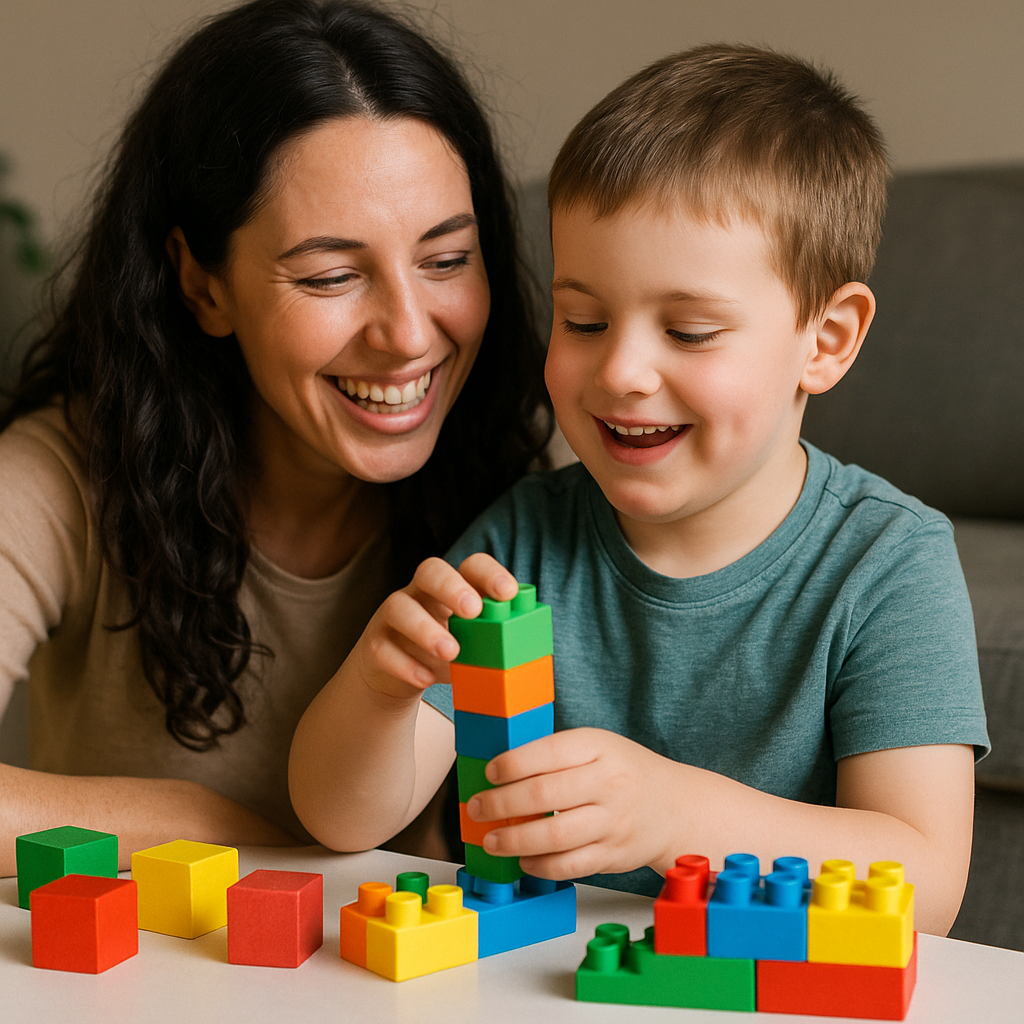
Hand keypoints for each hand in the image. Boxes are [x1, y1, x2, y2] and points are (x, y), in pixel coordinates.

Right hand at [351, 553, 518, 700]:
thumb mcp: (473, 646)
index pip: (470, 565)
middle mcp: (420, 593)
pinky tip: (425, 679)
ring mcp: (392, 616)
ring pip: (398, 607)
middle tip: (472, 610)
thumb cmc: (446, 654)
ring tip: (451, 652)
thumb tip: (526, 650)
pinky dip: (404, 664)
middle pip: (429, 571)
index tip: (508, 593)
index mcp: (452, 588)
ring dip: (425, 628)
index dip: (489, 574)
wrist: (395, 676)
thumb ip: (495, 642)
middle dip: (452, 587)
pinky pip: (381, 648)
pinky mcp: (374, 644)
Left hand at [467, 727, 683, 878]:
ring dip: (513, 840)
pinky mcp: (613, 855)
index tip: (489, 773)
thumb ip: (556, 755)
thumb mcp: (597, 746)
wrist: (675, 807)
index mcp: (599, 747)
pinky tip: (523, 860)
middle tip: (477, 807)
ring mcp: (613, 822)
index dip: (510, 764)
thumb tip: (500, 771)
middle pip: (543, 796)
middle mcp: (608, 783)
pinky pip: (569, 865)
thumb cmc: (624, 771)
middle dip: (500, 803)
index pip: (546, 753)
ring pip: (554, 836)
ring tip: (491, 840)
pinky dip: (540, 865)